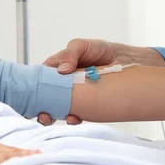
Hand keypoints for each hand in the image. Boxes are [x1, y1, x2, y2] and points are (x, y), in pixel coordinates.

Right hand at [38, 39, 164, 125]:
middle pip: (46, 98)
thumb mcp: (84, 45)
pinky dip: (73, 118)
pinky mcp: (87, 106)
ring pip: (59, 108)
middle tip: (43, 114)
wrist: (131, 63)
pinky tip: (75, 118)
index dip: (35, 87)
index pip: (40, 78)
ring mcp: (75, 96)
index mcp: (58, 67)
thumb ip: (71, 53)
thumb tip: (62, 70)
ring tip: (58, 117)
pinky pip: (76, 114)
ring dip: (55, 115)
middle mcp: (64, 83)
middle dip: (42, 107)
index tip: (33, 96)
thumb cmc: (105, 51)